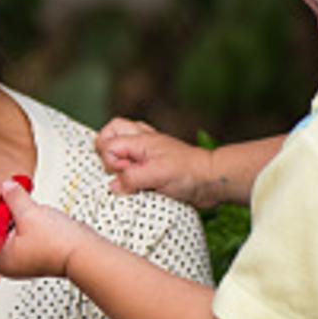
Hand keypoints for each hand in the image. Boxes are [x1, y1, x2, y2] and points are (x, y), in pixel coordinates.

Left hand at [0, 179, 95, 278]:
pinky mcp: (32, 249)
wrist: (86, 254)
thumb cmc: (59, 245)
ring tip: (17, 193)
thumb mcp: (29, 213)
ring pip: (2, 226)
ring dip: (7, 207)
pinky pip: (17, 228)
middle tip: (4, 188)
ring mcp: (19, 254)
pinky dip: (18, 214)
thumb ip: (13, 197)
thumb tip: (6, 187)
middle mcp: (5, 259)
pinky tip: (25, 203)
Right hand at [94, 117, 215, 205]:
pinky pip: (133, 155)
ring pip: (120, 140)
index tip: (125, 173)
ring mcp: (148, 149)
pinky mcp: (153, 162)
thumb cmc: (189, 172)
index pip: (107, 145)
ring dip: (118, 155)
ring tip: (125, 171)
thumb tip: (114, 185)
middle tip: (119, 169)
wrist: (211, 180)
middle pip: (110, 132)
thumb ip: (132, 178)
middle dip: (106, 151)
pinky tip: (135, 176)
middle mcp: (142, 141)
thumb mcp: (157, 175)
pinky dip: (129, 163)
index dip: (111, 162)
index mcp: (140, 140)